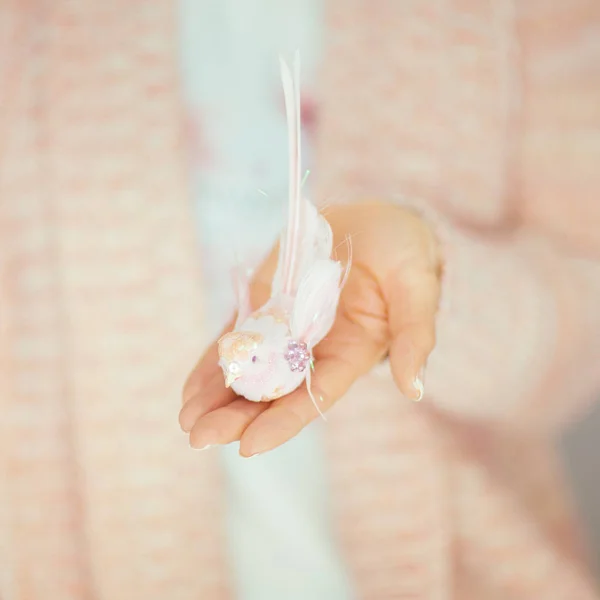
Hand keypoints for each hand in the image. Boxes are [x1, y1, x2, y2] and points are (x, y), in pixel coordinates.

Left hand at [179, 201, 441, 455]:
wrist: (377, 223)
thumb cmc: (405, 256)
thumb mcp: (417, 288)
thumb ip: (414, 334)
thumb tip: (414, 389)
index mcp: (351, 354)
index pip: (315, 396)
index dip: (283, 421)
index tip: (248, 447)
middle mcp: (314, 350)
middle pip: (273, 392)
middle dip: (237, 416)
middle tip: (198, 437)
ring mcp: (286, 328)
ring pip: (249, 370)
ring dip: (217, 395)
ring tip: (186, 420)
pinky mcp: (266, 304)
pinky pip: (237, 337)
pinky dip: (215, 361)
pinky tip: (191, 387)